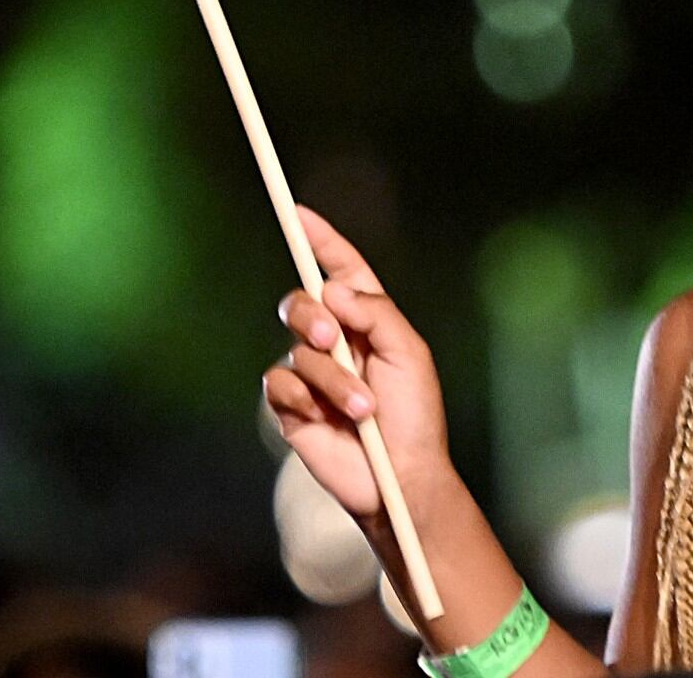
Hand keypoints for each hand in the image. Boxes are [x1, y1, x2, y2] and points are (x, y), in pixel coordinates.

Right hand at [262, 204, 452, 521]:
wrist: (399, 477)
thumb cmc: (414, 416)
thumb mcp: (408, 352)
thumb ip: (375, 312)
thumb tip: (332, 289)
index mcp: (365, 320)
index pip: (338, 269)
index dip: (319, 240)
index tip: (297, 214)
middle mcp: (334, 341)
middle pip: (302, 301)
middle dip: (312, 315)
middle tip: (332, 339)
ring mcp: (311, 374)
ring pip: (296, 350)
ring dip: (332, 379)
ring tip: (363, 410)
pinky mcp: (292, 406)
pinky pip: (278, 383)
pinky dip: (304, 398)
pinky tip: (326, 419)